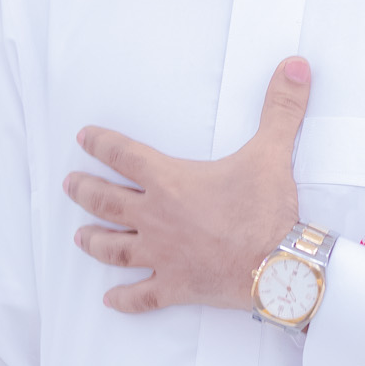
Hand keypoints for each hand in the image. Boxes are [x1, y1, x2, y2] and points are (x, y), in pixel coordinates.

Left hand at [66, 56, 309, 314]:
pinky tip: (110, 300)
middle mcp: (156, 218)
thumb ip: (280, 107)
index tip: (83, 138)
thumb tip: (296, 65)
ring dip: (94, 241)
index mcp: (170, 182)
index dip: (101, 144)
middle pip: (107, 202)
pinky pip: (142, 296)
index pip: (125, 156)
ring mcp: (162, 256)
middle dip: (84, 191)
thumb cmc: (267, 210)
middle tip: (69, 185)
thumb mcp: (271, 152)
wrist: (278, 266)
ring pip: (114, 248)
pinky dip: (125, 299)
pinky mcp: (175, 286)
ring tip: (79, 236)